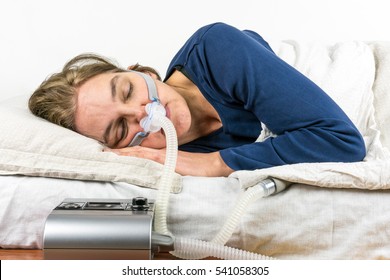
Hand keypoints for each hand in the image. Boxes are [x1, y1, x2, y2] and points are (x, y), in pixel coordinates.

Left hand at [103, 146, 233, 176]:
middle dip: (120, 152)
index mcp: (164, 156)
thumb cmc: (200, 169)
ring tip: (109, 154)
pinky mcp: (168, 160)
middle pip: (136, 151)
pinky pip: (147, 157)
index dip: (126, 153)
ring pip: (139, 152)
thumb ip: (167, 171)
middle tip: (103, 152)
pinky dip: (135, 155)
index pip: (141, 152)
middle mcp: (161, 153)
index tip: (112, 154)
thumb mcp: (180, 171)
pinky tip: (126, 157)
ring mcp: (164, 156)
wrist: (213, 166)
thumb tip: (155, 176)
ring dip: (124, 153)